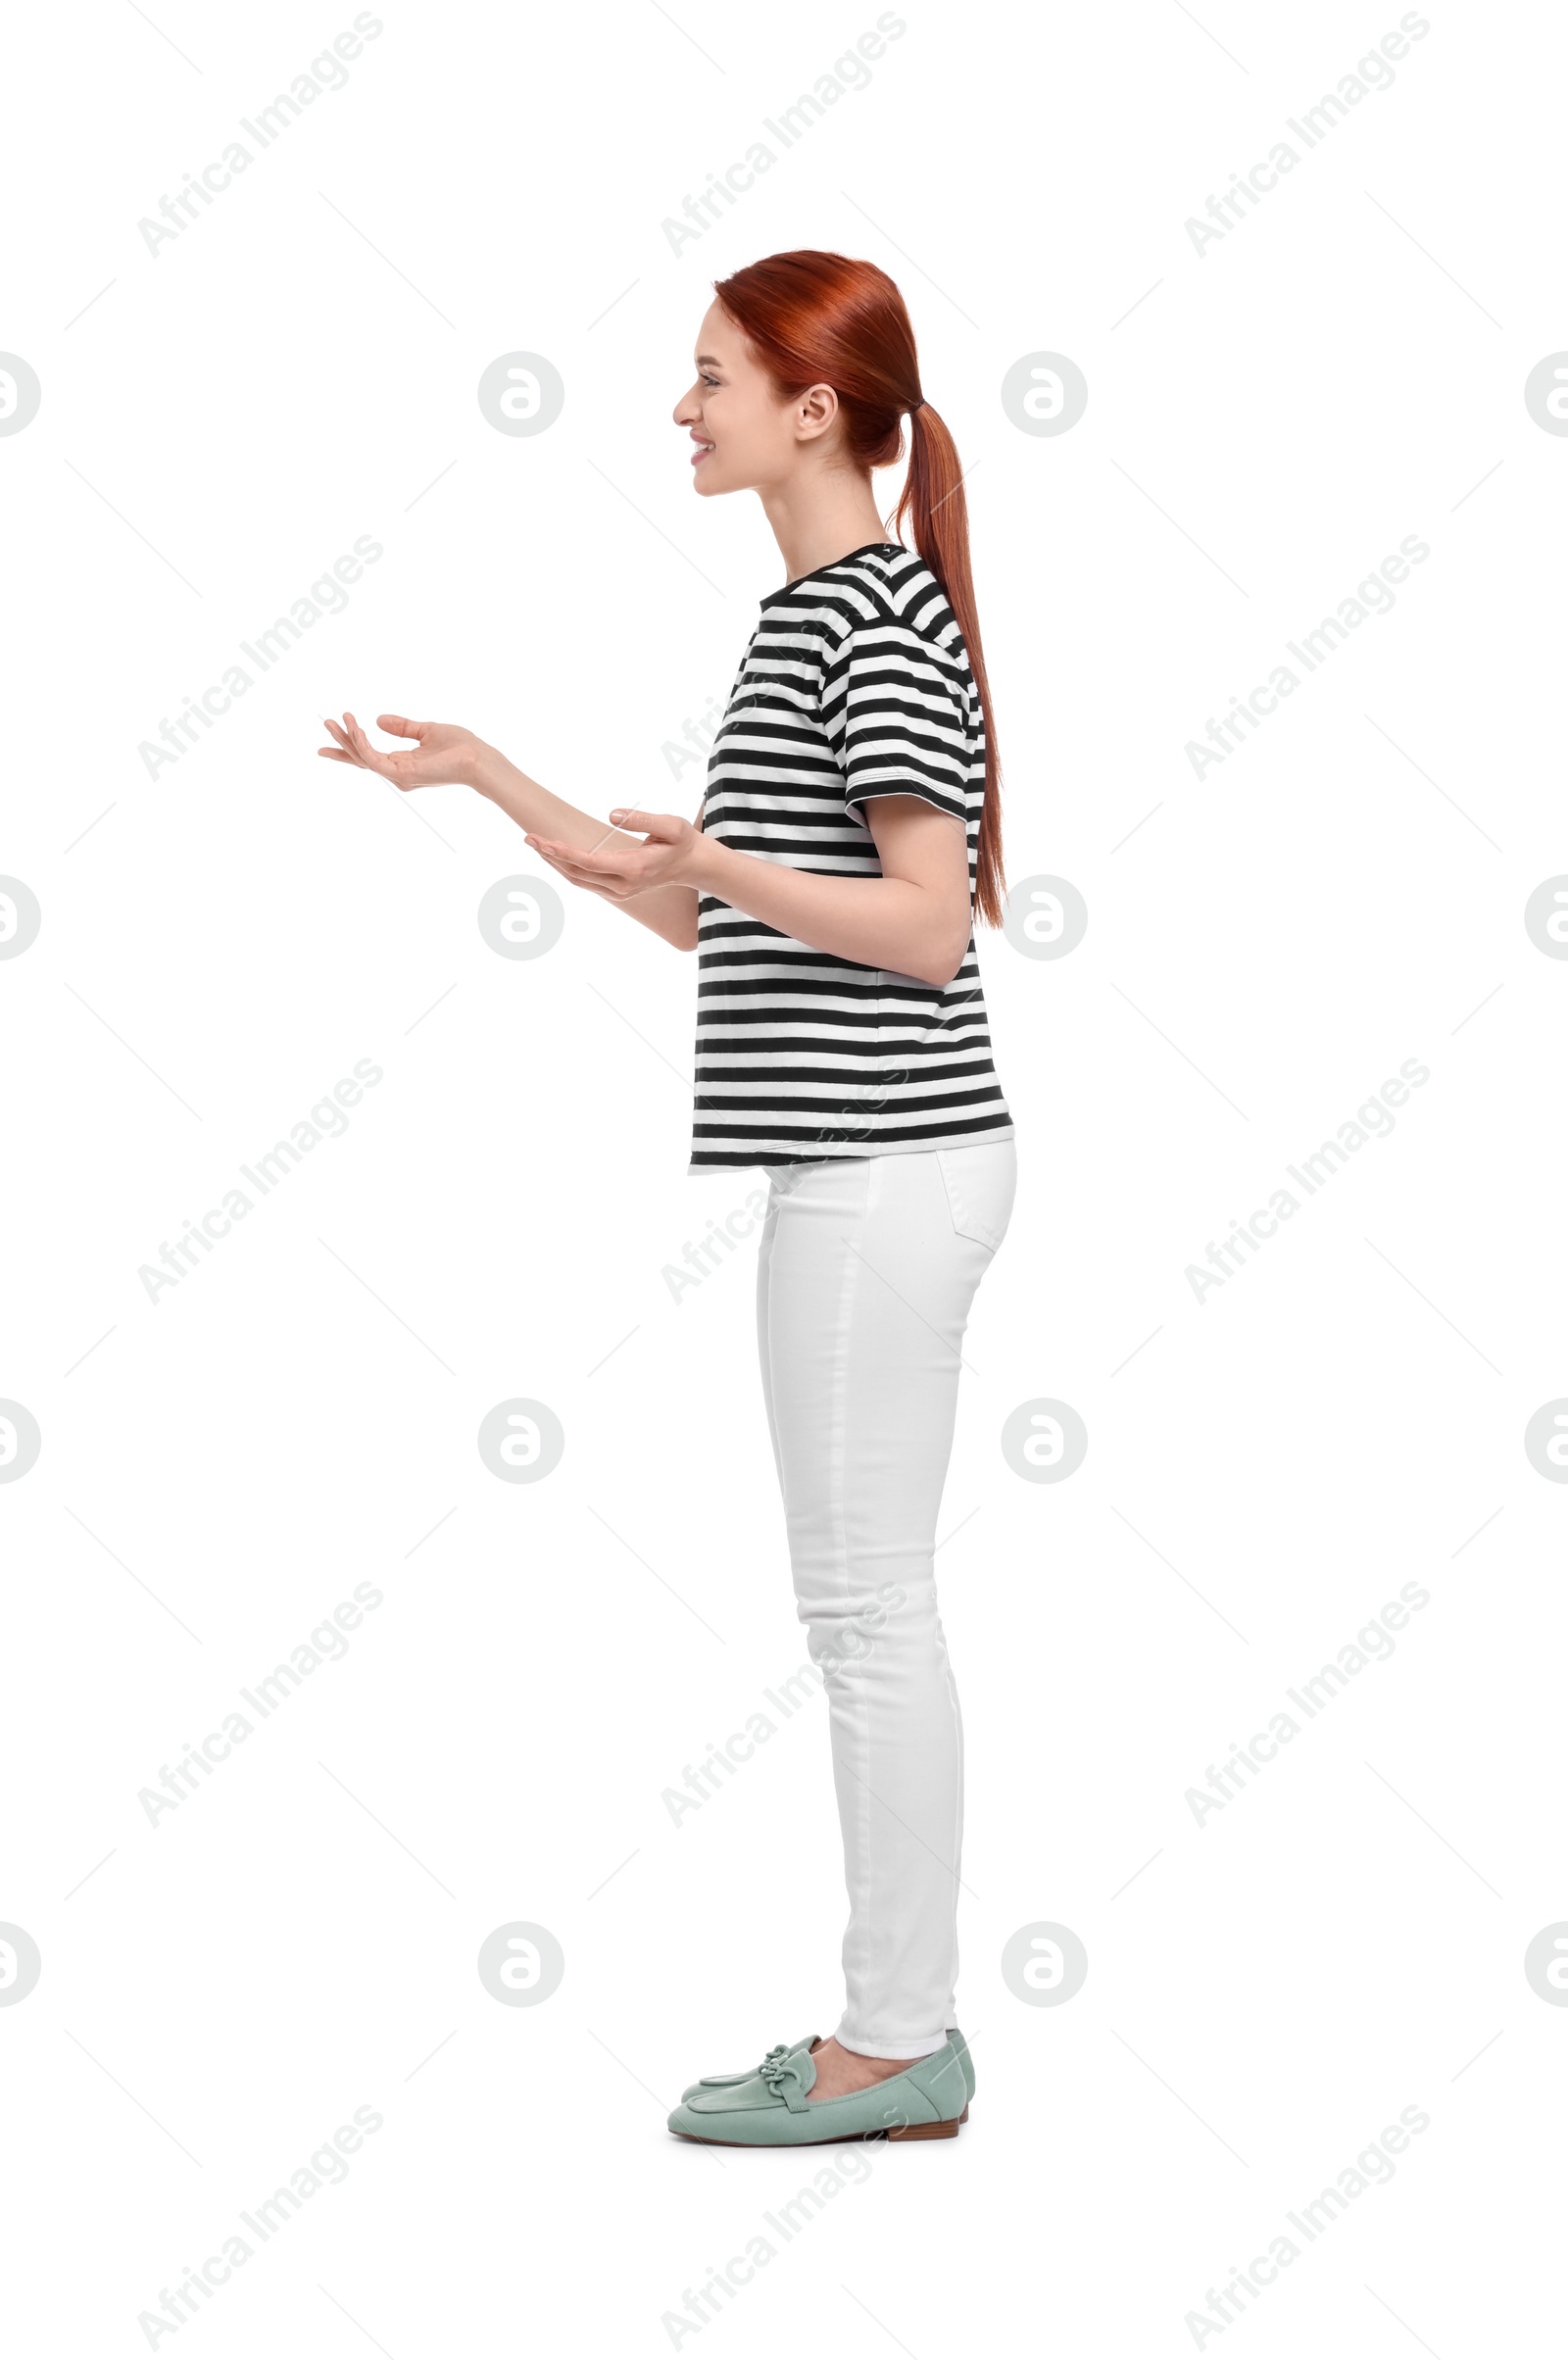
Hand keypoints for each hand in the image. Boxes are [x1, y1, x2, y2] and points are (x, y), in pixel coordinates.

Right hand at [317, 712, 481, 790]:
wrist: (478, 759)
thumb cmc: (460, 747)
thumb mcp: (426, 730)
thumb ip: (402, 726)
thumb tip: (378, 719)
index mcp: (402, 763)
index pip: (369, 756)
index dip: (349, 744)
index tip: (331, 732)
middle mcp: (398, 773)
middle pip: (361, 759)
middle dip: (341, 741)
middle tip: (325, 722)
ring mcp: (399, 776)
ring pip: (364, 758)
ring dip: (348, 738)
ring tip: (337, 720)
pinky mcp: (403, 774)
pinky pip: (374, 760)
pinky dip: (362, 745)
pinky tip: (356, 729)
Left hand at [525, 807, 704, 899]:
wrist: (693, 866)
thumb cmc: (683, 842)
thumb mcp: (671, 825)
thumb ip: (641, 819)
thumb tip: (611, 814)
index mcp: (633, 869)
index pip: (588, 862)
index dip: (562, 852)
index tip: (543, 840)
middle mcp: (622, 885)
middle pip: (576, 873)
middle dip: (551, 855)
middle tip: (529, 836)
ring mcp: (619, 891)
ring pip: (578, 880)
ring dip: (555, 863)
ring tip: (537, 844)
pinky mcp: (617, 891)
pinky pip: (585, 881)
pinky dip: (567, 868)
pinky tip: (555, 856)